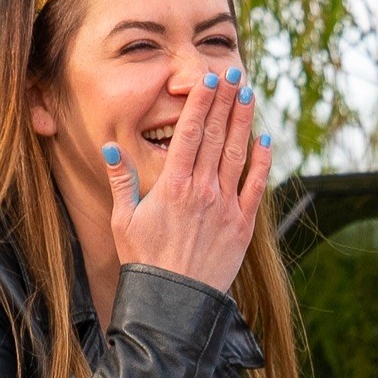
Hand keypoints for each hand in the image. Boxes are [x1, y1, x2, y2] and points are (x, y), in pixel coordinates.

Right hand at [104, 65, 268, 293]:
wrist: (174, 303)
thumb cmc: (144, 261)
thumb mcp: (122, 219)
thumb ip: (120, 180)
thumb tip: (111, 146)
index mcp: (172, 185)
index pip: (189, 133)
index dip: (200, 103)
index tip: (208, 80)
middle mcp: (202, 191)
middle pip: (216, 136)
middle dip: (225, 102)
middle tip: (234, 74)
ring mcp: (226, 207)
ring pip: (238, 154)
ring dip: (244, 121)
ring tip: (249, 94)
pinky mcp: (243, 226)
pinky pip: (256, 186)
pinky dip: (262, 161)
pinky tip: (266, 139)